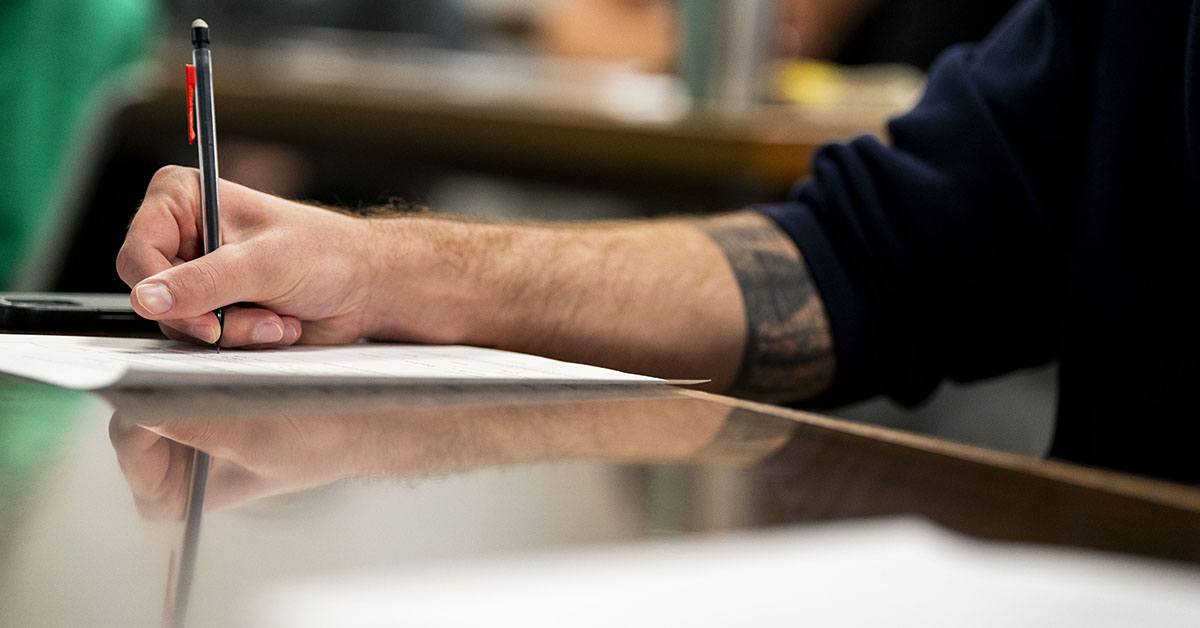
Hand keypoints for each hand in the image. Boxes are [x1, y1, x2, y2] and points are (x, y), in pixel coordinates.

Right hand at [117, 166, 375, 346]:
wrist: (364, 286)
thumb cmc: (327, 254)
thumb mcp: (264, 264)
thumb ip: (204, 282)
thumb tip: (147, 298)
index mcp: (182, 198)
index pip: (137, 255)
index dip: (163, 292)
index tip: (204, 316)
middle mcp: (182, 232)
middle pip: (155, 295)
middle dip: (211, 317)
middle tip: (258, 318)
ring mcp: (197, 271)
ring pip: (180, 322)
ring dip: (233, 331)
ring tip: (276, 319)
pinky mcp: (214, 303)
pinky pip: (204, 336)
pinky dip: (241, 338)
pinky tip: (277, 325)